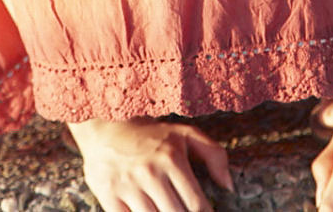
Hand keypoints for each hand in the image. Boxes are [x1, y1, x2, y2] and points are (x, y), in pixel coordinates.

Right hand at [66, 115, 233, 211]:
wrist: (104, 129)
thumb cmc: (149, 135)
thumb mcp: (183, 134)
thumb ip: (213, 154)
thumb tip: (229, 186)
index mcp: (172, 158)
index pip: (197, 204)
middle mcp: (150, 172)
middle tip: (183, 211)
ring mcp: (129, 186)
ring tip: (166, 209)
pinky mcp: (109, 196)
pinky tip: (148, 211)